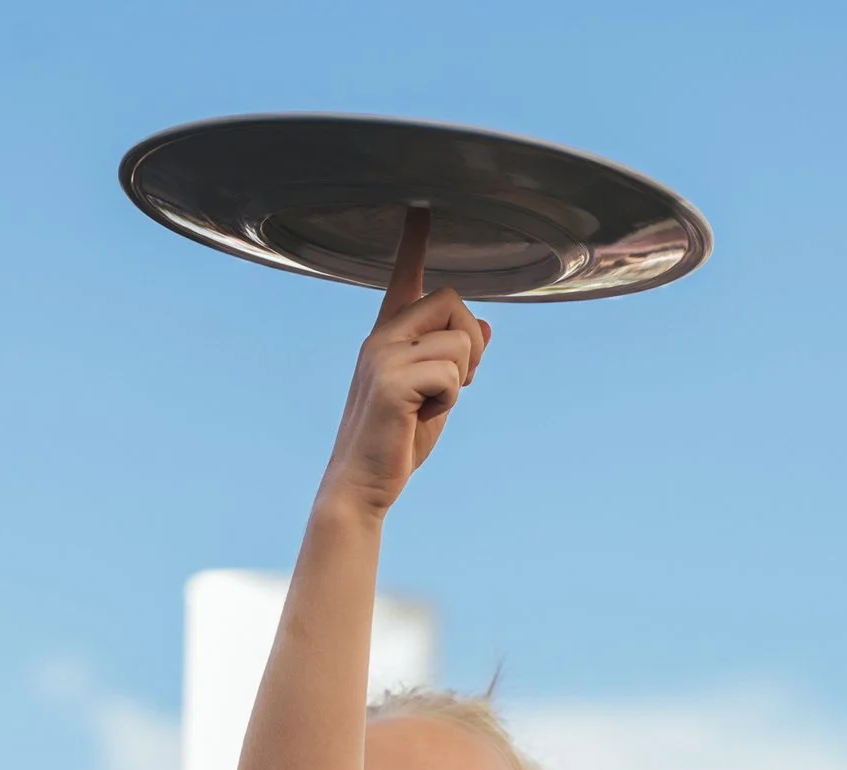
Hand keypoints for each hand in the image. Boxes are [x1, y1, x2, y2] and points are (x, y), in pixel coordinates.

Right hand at [316, 215, 490, 519]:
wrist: (362, 485)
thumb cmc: (397, 441)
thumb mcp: (437, 394)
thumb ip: (455, 359)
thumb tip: (483, 328)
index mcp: (388, 334)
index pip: (405, 277)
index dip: (414, 241)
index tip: (419, 207)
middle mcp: (381, 335)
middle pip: (452, 300)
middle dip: (469, 344)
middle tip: (455, 385)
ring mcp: (382, 355)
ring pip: (459, 341)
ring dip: (459, 381)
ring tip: (427, 408)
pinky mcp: (390, 380)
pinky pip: (452, 374)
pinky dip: (449, 401)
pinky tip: (420, 418)